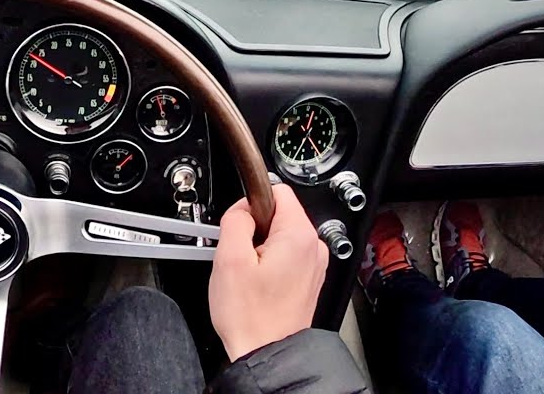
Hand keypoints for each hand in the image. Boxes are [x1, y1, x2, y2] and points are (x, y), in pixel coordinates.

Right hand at [208, 185, 327, 359]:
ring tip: (249, 274)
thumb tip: (242, 208)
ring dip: (260, 248)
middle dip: (254, 229)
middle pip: (278, 213)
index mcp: (298, 235)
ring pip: (279, 235)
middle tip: (241, 258)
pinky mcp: (308, 278)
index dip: (250, 204)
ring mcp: (313, 264)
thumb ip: (235, 220)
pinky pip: (285, 255)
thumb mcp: (229, 258)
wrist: (266, 353)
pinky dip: (269, 263)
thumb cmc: (251, 317)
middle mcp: (313, 247)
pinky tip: (258, 283)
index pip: (276, 190)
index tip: (239, 227)